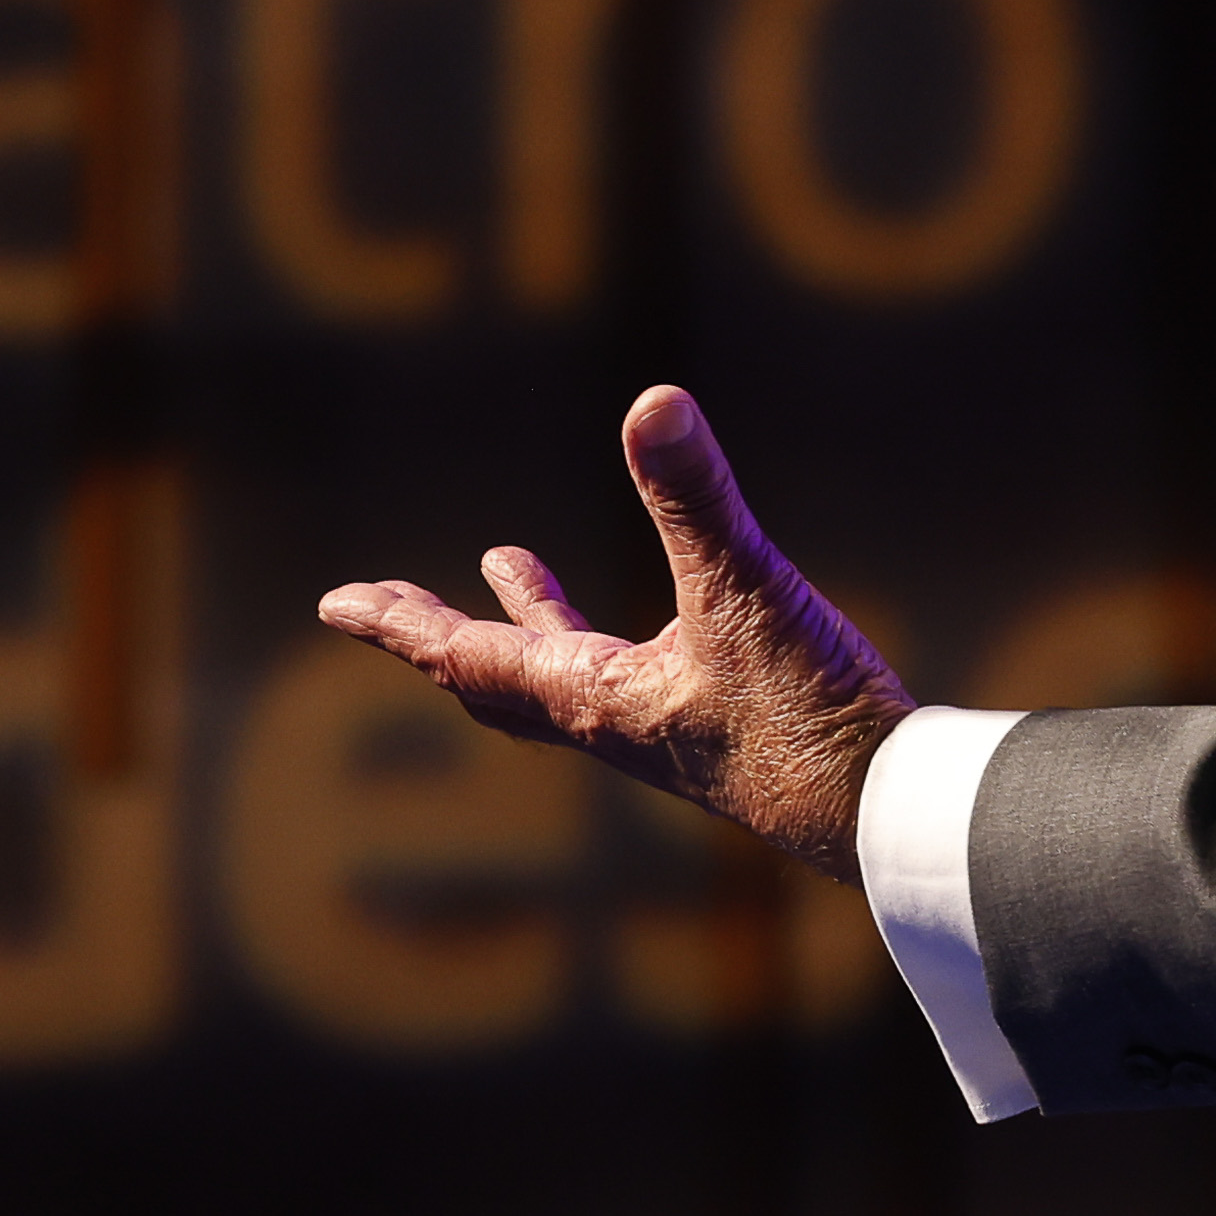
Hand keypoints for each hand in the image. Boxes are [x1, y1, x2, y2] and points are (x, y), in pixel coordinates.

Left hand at [314, 385, 916, 879]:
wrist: (882, 814)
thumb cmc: (808, 716)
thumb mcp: (747, 590)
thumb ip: (698, 497)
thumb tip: (653, 401)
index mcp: (592, 697)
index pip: (465, 655)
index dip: (397, 623)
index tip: (333, 604)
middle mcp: (609, 719)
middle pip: (490, 674)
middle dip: (432, 630)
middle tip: (374, 601)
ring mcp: (658, 727)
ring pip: (560, 674)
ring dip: (522, 621)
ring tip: (506, 561)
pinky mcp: (711, 724)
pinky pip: (626, 673)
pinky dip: (605, 630)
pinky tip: (643, 611)